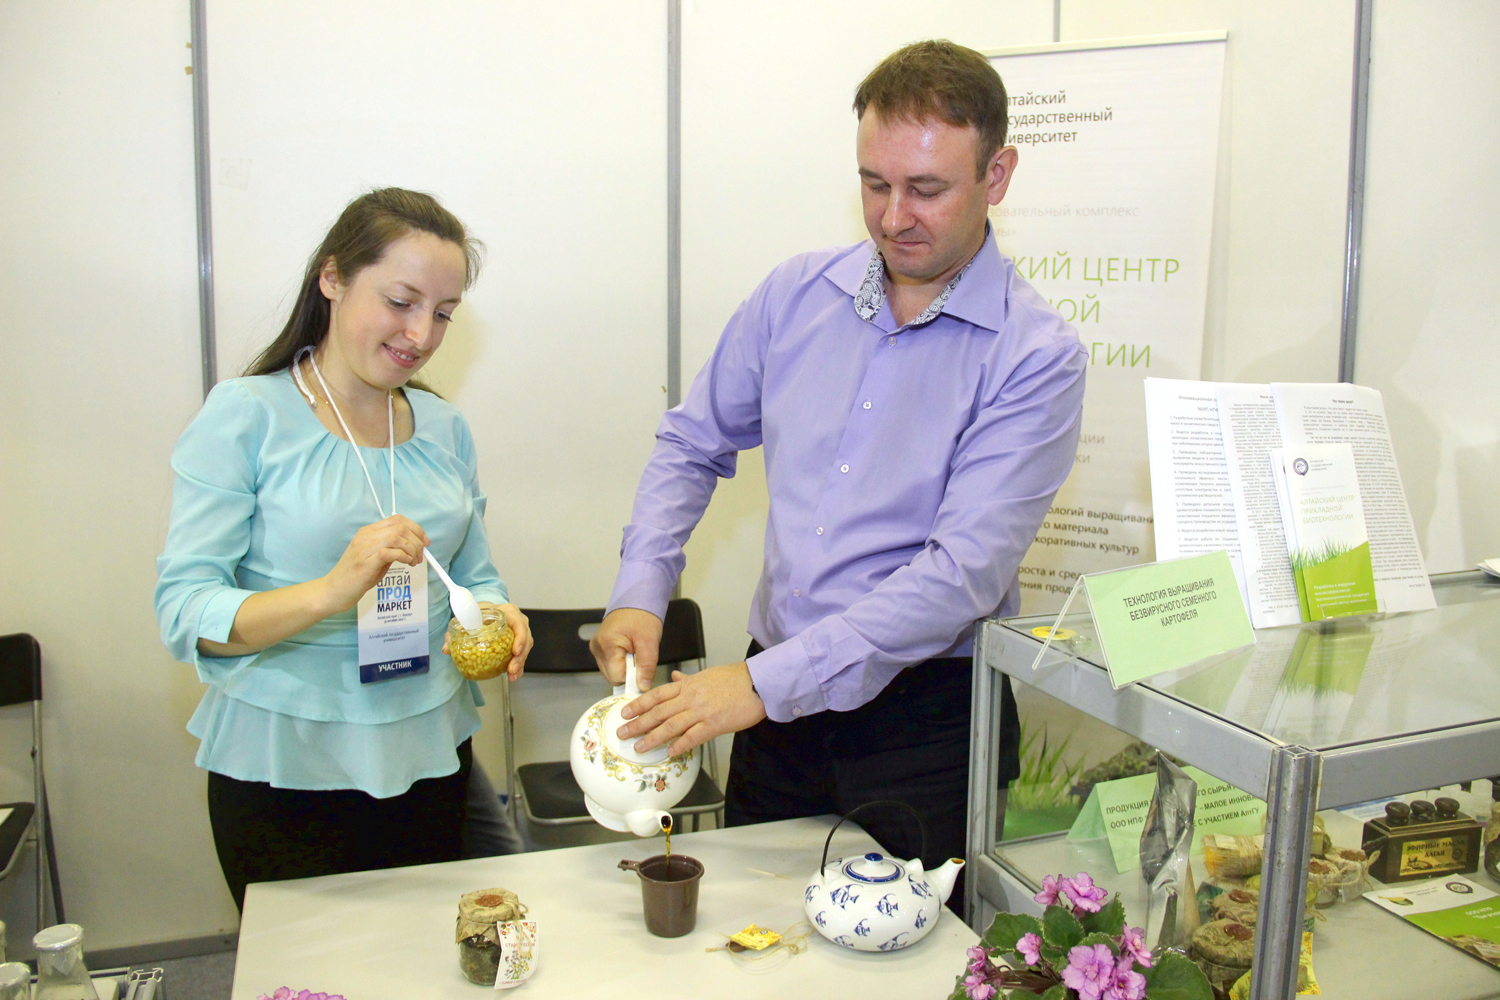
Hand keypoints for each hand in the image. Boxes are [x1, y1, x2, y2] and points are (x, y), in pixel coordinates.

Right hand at [320, 515, 429, 612]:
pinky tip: (406, 563)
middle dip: (417, 541)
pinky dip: (403, 556)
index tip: (425, 541)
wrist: (334, 590)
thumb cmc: (356, 576)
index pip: (397, 520)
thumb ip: (391, 549)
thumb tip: (413, 547)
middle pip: (400, 527)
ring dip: (412, 549)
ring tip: (413, 562)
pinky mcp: (365, 561)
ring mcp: (364, 547)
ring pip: (397, 537)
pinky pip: (390, 552)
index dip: (416, 528)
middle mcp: (366, 536)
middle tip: (420, 556)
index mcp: (368, 532)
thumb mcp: (376, 558)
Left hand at [441, 602, 530, 680]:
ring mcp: (520, 632)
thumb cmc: (480, 612)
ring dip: (520, 663)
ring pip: (525, 648)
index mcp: (509, 612)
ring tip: (512, 675)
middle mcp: (518, 621)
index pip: (520, 624)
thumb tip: (447, 649)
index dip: (520, 638)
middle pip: (526, 639)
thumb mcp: (469, 616)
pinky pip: (521, 654)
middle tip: (511, 669)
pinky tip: (514, 675)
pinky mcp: (518, 642)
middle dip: (520, 656)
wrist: (485, 611)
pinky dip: (519, 665)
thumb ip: (457, 631)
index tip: (515, 651)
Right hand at [589, 607, 662, 688]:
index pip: (617, 677)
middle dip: (628, 672)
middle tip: (639, 656)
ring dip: (625, 667)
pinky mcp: (599, 648)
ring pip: (611, 672)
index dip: (632, 677)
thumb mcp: (649, 642)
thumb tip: (642, 688)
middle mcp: (596, 648)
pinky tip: (628, 651)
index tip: (643, 669)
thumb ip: (646, 667)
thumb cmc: (643, 617)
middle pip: (612, 676)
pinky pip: (610, 664)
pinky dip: (621, 662)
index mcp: (606, 645)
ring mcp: (596, 648)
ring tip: (634, 651)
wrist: (636, 599)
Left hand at [616, 662, 765, 755]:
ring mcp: (702, 711)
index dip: (639, 705)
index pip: (657, 695)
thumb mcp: (706, 675)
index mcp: (688, 686)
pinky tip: (670, 752)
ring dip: (653, 737)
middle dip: (638, 724)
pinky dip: (680, 745)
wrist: (758, 683)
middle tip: (623, 733)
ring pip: (671, 725)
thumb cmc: (734, 679)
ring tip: (640, 747)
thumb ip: (686, 679)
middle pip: (659, 712)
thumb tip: (672, 677)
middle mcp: (691, 698)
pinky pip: (693, 736)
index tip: (625, 713)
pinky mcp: (715, 724)